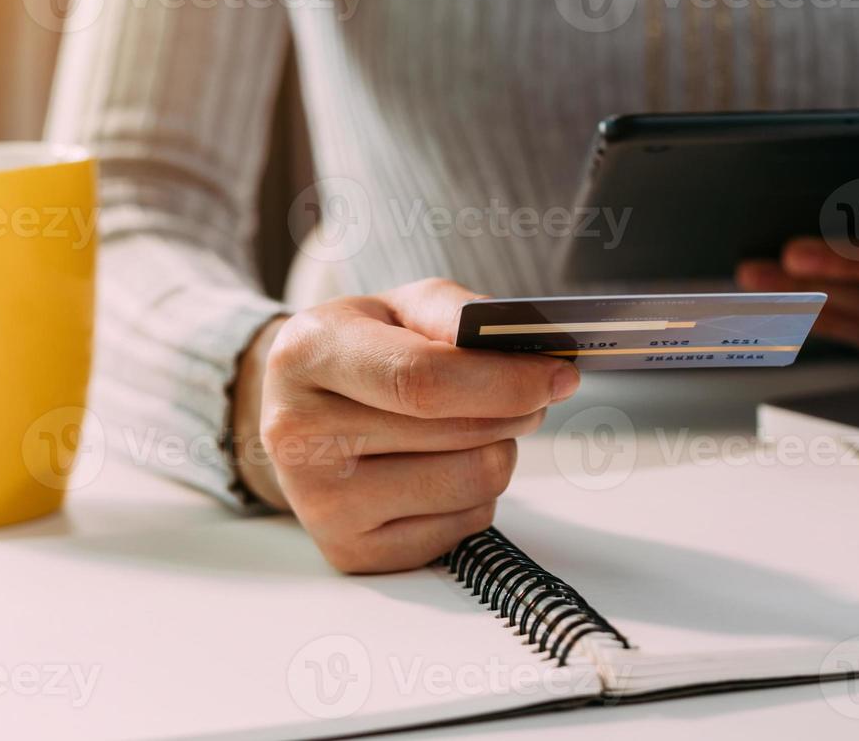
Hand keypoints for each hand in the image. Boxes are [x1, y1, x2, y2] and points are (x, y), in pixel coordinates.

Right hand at [232, 279, 579, 573]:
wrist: (302, 408)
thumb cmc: (366, 350)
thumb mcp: (402, 306)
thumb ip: (459, 314)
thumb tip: (530, 349)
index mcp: (310, 354)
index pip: (421, 380)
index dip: (505, 381)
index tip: (558, 375)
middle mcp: (300, 434)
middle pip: (460, 434)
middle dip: (519, 408)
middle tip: (531, 392)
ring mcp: (321, 503)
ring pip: (475, 482)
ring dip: (500, 450)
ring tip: (475, 429)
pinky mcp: (351, 551)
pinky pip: (466, 526)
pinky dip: (476, 495)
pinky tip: (444, 469)